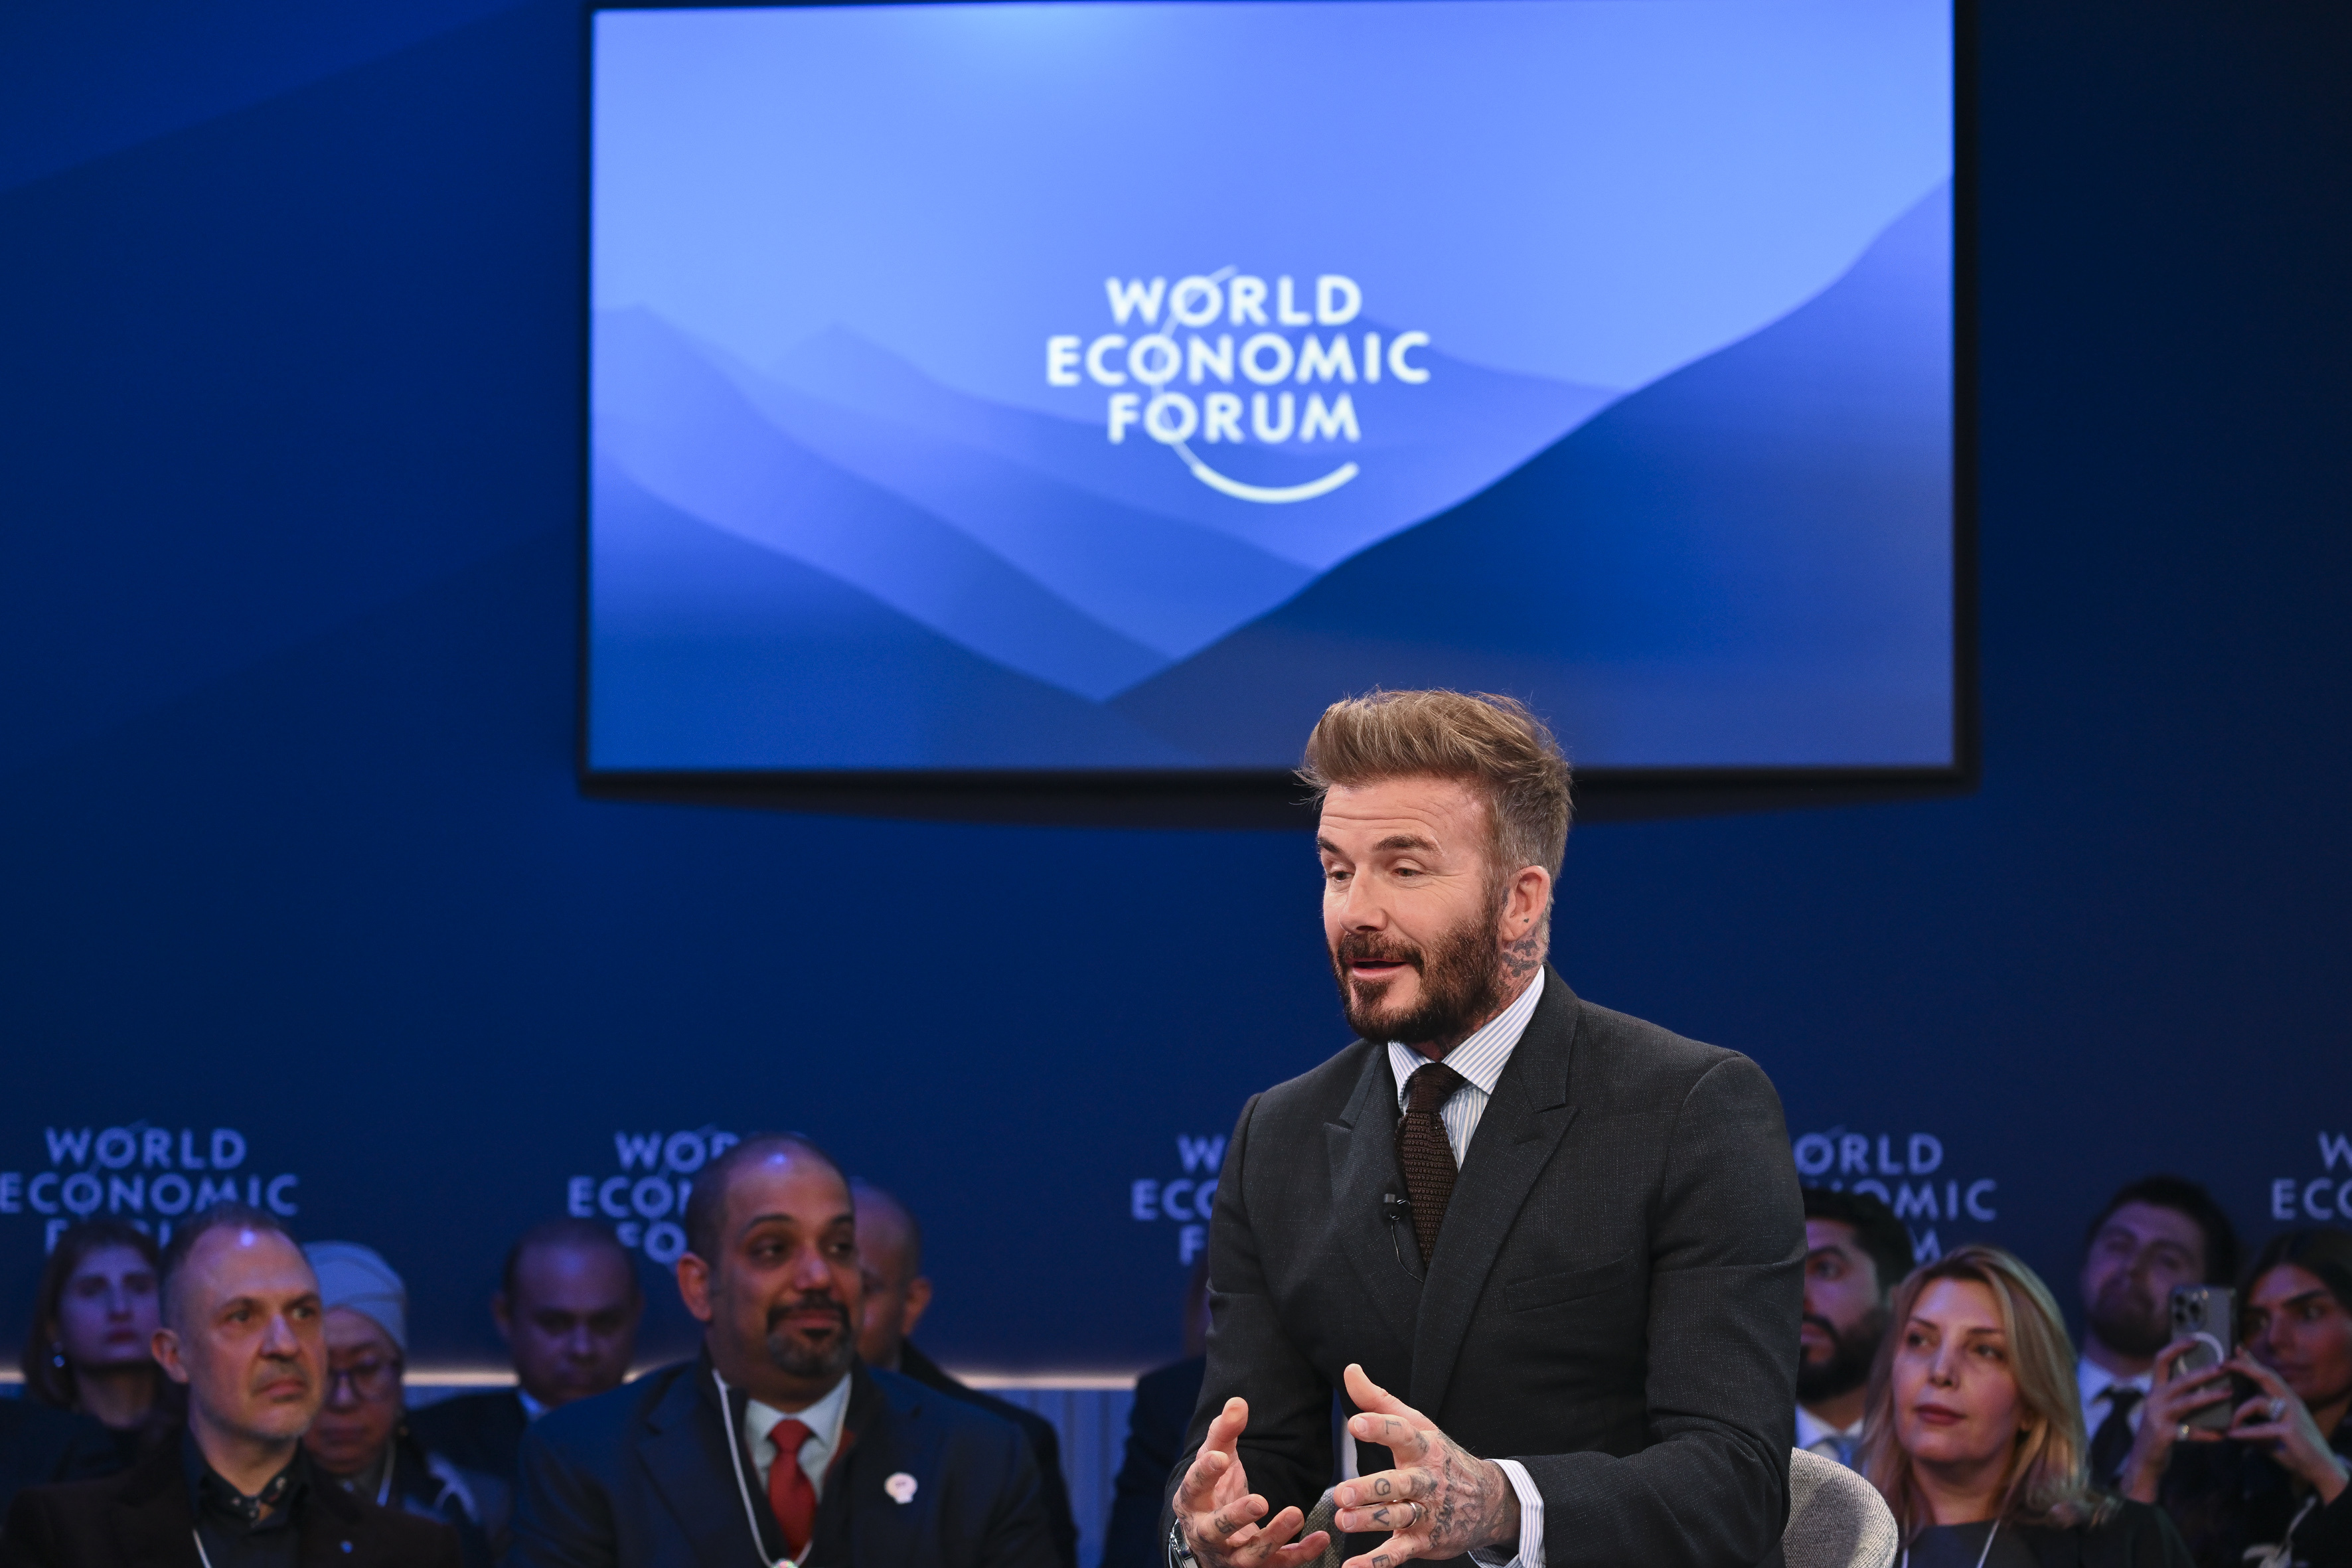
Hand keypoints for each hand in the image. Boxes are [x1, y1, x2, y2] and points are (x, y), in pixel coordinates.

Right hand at [1173, 1396, 1332, 1567]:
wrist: (1208, 1541)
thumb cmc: (1212, 1492)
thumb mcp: (1214, 1460)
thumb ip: (1224, 1432)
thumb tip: (1238, 1402)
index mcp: (1192, 1502)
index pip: (1194, 1487)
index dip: (1205, 1472)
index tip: (1220, 1456)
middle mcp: (1207, 1533)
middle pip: (1217, 1529)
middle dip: (1236, 1517)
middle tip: (1260, 1501)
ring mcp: (1231, 1556)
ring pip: (1250, 1555)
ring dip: (1274, 1536)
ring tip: (1296, 1513)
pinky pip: (1279, 1565)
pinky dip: (1301, 1554)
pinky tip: (1321, 1537)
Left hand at [1331, 1364, 1518, 1567]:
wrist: (1489, 1501)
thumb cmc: (1440, 1457)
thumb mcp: (1416, 1424)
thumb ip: (1378, 1401)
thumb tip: (1350, 1370)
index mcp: (1423, 1448)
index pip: (1401, 1434)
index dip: (1379, 1428)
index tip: (1355, 1423)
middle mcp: (1426, 1481)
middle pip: (1397, 1485)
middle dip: (1370, 1490)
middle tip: (1342, 1493)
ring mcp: (1426, 1514)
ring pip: (1397, 1518)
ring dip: (1370, 1521)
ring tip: (1343, 1521)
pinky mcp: (1423, 1541)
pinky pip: (1398, 1553)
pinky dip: (1376, 1564)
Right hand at [2116, 1337, 2232, 1500]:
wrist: (2143, 1462)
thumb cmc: (2159, 1432)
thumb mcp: (2163, 1410)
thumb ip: (2177, 1397)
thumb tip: (2205, 1384)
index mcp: (2154, 1390)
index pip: (2161, 1360)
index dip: (2177, 1347)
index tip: (2196, 1339)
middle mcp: (2154, 1400)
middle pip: (2179, 1380)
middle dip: (2203, 1372)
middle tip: (2225, 1366)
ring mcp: (2158, 1417)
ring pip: (2187, 1402)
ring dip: (2210, 1397)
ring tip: (2229, 1393)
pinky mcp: (2165, 1434)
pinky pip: (2191, 1432)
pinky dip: (2209, 1433)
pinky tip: (2223, 1434)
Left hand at [2222, 1357, 2350, 1504]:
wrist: (2319, 1469)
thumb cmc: (2293, 1450)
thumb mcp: (2269, 1435)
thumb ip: (2253, 1426)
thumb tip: (2229, 1428)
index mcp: (2286, 1400)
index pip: (2267, 1376)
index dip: (2252, 1362)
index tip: (2237, 1348)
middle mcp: (2291, 1402)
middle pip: (2267, 1377)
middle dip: (2246, 1367)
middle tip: (2226, 1362)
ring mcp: (2293, 1414)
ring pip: (2257, 1403)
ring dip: (2239, 1414)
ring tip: (2230, 1427)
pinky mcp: (2291, 1429)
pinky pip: (2261, 1428)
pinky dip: (2246, 1432)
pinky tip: (2233, 1435)